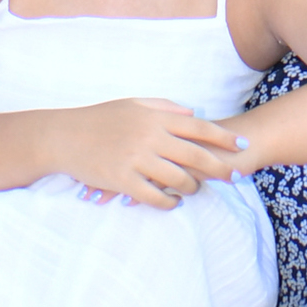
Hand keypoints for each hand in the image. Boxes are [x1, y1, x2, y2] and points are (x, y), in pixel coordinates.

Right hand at [56, 98, 249, 208]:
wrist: (64, 136)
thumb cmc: (100, 118)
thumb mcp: (134, 104)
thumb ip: (166, 107)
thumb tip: (194, 114)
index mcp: (154, 117)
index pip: (199, 127)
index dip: (223, 137)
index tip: (243, 144)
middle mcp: (149, 137)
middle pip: (195, 155)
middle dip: (219, 167)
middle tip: (235, 176)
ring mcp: (136, 159)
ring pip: (178, 179)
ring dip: (192, 187)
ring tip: (195, 189)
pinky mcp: (122, 180)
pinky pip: (154, 196)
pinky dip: (169, 202)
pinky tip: (174, 202)